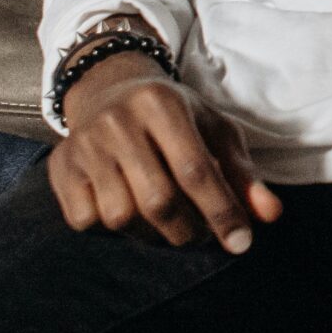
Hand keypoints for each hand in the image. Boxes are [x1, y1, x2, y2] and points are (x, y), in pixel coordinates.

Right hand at [48, 53, 282, 251]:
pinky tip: (128, 211)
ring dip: (151, 234)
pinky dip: (109, 229)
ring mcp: (85, 146)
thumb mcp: (213, 128)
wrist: (108, 90)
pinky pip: (85, 220)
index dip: (221, 211)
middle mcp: (119, 122)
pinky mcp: (62, 168)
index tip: (241, 242)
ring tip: (167, 223)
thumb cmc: (173, 115)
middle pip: (158, 200)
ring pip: (121, 216)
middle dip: (188, 230)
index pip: (196, 170)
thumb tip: (269, 216)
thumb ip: (242, 172)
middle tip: (200, 233)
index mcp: (162, 105)